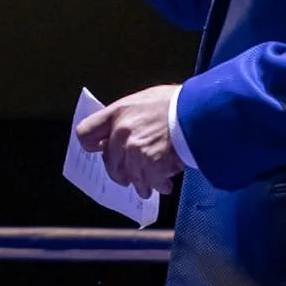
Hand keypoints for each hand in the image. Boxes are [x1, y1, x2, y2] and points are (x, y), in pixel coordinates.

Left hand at [76, 84, 185, 198]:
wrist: (199, 112)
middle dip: (121, 171)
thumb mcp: (146, 100)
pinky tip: (166, 184)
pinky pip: (149, 184)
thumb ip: (129, 116)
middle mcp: (121, 132)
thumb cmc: (178, 102)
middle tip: (131, 174)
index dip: (92, 145)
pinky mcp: (150, 165)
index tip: (100, 150)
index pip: (85, 133)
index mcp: (117, 112)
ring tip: (151, 185)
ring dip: (141, 183)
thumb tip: (123, 130)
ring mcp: (135, 150)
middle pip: (110, 162)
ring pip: (129, 177)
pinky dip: (158, 186)